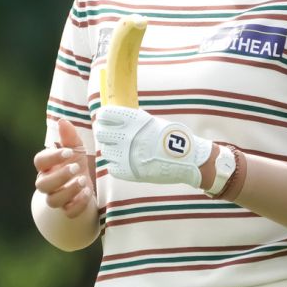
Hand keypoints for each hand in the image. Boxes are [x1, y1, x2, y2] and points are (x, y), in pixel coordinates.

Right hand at [34, 118, 94, 217]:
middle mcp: (48, 183)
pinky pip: (68, 212)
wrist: (86, 185)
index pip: (39, 162)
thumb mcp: (76, 149)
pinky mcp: (68, 210)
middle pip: (42, 184)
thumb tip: (62, 121)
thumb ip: (69, 136)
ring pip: (53, 200)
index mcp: (47, 166)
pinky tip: (87, 193)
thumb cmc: (76, 163)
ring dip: (69, 190)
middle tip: (76, 167)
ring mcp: (56, 198)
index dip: (52, 157)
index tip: (68, 151)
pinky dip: (78, 204)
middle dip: (59, 176)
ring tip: (83, 180)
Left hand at [94, 105, 212, 186]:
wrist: (185, 159)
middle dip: (104, 133)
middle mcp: (127, 136)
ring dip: (112, 150)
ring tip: (124, 150)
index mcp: (133, 121)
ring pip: (105, 151)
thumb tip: (116, 119)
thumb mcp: (151, 122)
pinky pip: (112, 167)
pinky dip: (117, 165)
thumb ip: (133, 121)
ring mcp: (126, 155)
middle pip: (100, 133)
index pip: (105, 115)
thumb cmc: (170, 138)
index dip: (103, 117)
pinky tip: (127, 161)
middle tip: (110, 135)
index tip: (105, 120)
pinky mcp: (127, 171)